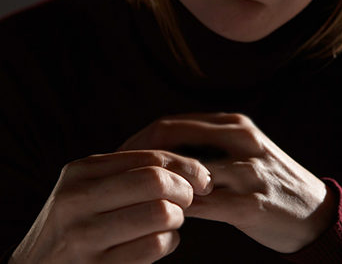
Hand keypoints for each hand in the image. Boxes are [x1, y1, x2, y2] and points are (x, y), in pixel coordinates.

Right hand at [9, 151, 211, 263]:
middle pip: (157, 181)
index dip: (186, 166)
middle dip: (185, 190)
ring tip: (171, 220)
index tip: (203, 178)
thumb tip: (190, 169)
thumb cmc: (76, 222)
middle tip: (189, 199)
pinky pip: (155, 246)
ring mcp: (85, 236)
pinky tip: (160, 241)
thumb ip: (129, 173)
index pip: (150, 158)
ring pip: (161, 214)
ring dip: (177, 218)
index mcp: (81, 171)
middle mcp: (79, 199)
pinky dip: (168, 242)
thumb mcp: (89, 189)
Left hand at [118, 112, 336, 252]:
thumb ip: (206, 145)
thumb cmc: (268, 180)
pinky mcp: (251, 204)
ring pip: (184, 173)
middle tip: (115, 178)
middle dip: (137, 158)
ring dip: (156, 186)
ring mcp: (247, 171)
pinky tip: (166, 216)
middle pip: (171, 138)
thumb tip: (160, 152)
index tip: (118, 158)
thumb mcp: (241, 149)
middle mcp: (240, 139)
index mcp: (233, 124)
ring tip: (134, 199)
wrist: (315, 211)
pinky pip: (202, 206)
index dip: (139, 141)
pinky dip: (178, 210)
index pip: (171, 124)